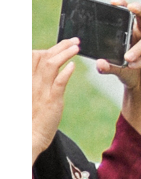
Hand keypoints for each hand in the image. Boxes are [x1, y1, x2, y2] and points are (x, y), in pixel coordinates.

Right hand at [32, 41, 80, 160]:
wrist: (27, 138)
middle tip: (74, 40)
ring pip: (50, 65)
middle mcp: (31, 83)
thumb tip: (50, 67)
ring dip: (64, 53)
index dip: (48, 49)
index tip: (61, 45)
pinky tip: (73, 66)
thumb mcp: (30, 95)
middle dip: (59, 46)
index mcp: (25, 80)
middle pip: (43, 57)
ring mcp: (40, 91)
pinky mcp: (51, 100)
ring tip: (77, 47)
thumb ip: (37, 81)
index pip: (33, 57)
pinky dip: (66, 72)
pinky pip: (59, 82)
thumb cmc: (30, 117)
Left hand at [100, 0, 140, 137]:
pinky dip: (140, 61)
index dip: (124, 6)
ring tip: (126, 57)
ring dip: (137, 48)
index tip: (114, 2)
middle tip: (131, 8)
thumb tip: (99, 63)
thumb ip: (107, 66)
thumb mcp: (114, 67)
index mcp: (132, 33)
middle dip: (138, 10)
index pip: (129, 15)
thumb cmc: (129, 71)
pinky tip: (131, 66)